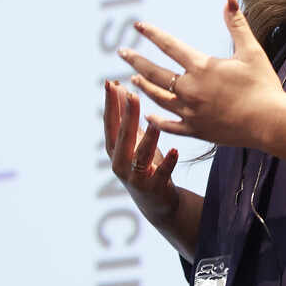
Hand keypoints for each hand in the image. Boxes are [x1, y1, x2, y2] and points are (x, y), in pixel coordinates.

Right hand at [103, 79, 179, 222]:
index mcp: (114, 149)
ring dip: (148, 138)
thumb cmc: (143, 164)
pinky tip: (175, 151)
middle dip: (127, 115)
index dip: (110, 103)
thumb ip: (126, 118)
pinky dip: (168, 162)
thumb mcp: (133, 141)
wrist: (156, 203)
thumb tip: (119, 87)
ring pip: (141, 154)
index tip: (111, 83)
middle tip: (132, 94)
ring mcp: (135, 176)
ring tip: (155, 123)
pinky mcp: (153, 187)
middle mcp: (120, 162)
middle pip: (123, 136)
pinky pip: (161, 173)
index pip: (110, 122)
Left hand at [117, 0, 285, 146]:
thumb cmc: (263, 85)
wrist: (271, 123)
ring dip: (143, 87)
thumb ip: (237, 24)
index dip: (152, 34)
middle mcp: (190, 90)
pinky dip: (156, 121)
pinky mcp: (197, 131)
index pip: (169, 46)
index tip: (137, 25)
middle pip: (154, 73)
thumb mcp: (251, 51)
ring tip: (132, 80)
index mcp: (201, 67)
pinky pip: (169, 126)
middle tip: (122, 52)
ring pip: (158, 98)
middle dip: (136, 61)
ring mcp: (191, 113)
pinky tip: (148, 116)